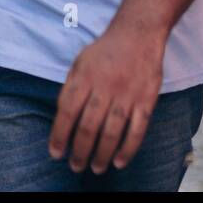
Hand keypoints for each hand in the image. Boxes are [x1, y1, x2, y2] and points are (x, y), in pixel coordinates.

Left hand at [48, 24, 166, 173]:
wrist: (138, 33)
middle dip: (79, 151)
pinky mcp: (146, 99)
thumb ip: (71, 88)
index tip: (56, 153)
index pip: (67, 112)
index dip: (60, 135)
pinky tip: (119, 162)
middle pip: (88, 126)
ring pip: (111, 132)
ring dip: (101, 155)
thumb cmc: (105, 51)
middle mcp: (104, 86)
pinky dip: (128, 149)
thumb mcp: (80, 62)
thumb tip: (62, 120)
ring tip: (95, 168)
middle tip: (75, 166)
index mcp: (84, 77)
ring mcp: (127, 94)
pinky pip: (137, 129)